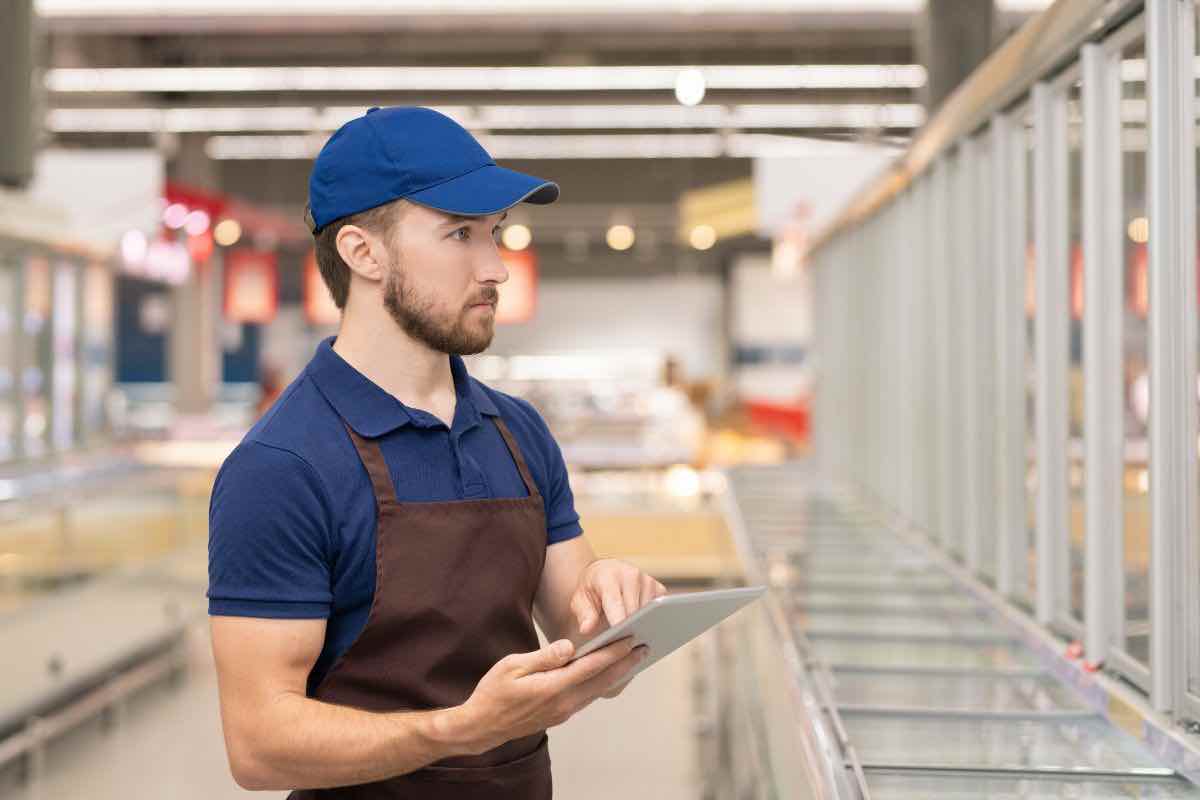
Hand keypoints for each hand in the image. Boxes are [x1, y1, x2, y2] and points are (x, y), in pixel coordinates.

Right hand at [453, 637, 648, 754]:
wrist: (483, 725)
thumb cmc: (494, 691)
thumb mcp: (512, 666)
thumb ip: (544, 657)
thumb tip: (569, 646)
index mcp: (553, 687)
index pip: (591, 667)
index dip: (613, 653)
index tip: (631, 640)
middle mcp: (563, 702)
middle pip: (602, 680)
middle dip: (625, 663)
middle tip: (645, 647)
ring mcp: (563, 711)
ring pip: (598, 690)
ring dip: (617, 675)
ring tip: (633, 659)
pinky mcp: (560, 715)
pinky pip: (588, 697)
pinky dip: (602, 684)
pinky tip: (608, 675)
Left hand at [568, 559, 666, 697]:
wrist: (604, 573)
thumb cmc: (591, 590)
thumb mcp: (580, 601)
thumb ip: (584, 615)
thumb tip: (587, 630)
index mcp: (609, 576)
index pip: (615, 602)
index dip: (618, 621)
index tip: (620, 637)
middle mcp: (632, 575)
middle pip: (636, 610)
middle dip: (632, 630)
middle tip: (627, 649)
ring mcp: (648, 581)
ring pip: (650, 613)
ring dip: (644, 627)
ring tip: (636, 643)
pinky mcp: (660, 589)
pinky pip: (660, 612)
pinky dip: (653, 623)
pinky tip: (645, 635)